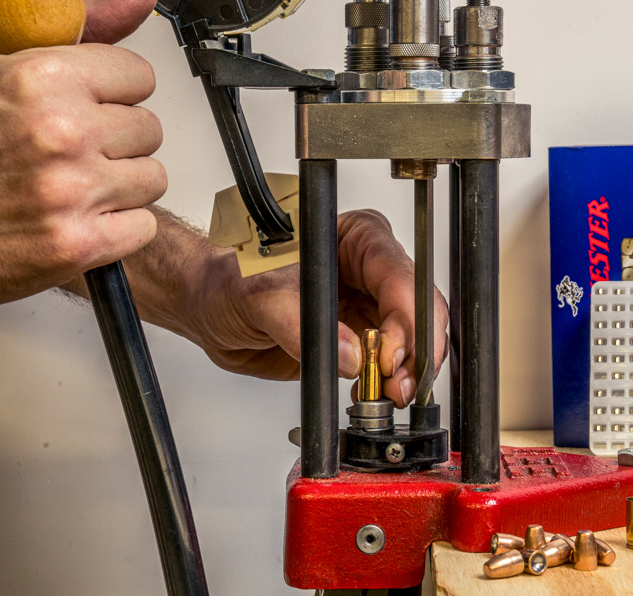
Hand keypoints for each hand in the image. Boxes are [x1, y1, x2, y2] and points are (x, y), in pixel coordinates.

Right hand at [0, 0, 165, 306]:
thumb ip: (79, 26)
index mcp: (43, 78)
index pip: (139, 77)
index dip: (115, 94)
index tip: (92, 106)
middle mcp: (63, 132)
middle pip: (148, 129)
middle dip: (116, 140)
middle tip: (76, 150)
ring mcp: (74, 191)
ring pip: (151, 178)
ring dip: (121, 184)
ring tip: (77, 184)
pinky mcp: (80, 244)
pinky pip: (143, 226)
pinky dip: (119, 227)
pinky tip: (80, 217)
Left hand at [179, 210, 448, 406]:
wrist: (212, 306)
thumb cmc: (231, 278)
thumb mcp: (257, 294)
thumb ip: (299, 324)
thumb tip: (349, 356)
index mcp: (358, 238)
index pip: (401, 277)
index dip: (405, 320)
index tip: (390, 357)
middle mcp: (372, 270)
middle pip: (420, 312)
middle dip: (415, 353)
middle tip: (396, 386)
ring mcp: (370, 305)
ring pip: (413, 341)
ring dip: (406, 374)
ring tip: (385, 395)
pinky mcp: (361, 339)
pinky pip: (391, 364)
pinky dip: (388, 385)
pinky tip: (370, 395)